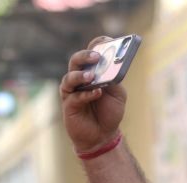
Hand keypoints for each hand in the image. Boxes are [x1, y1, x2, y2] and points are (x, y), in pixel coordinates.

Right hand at [60, 37, 126, 152]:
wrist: (103, 136)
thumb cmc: (109, 113)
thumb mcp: (117, 95)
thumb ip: (114, 80)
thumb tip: (111, 68)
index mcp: (92, 73)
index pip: (90, 54)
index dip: (96, 45)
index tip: (105, 40)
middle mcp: (79, 79)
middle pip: (76, 61)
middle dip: (85, 56)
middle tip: (96, 56)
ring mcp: (72, 92)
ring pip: (70, 77)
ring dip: (80, 75)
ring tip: (91, 76)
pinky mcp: (69, 105)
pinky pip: (75, 96)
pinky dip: (86, 94)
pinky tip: (96, 93)